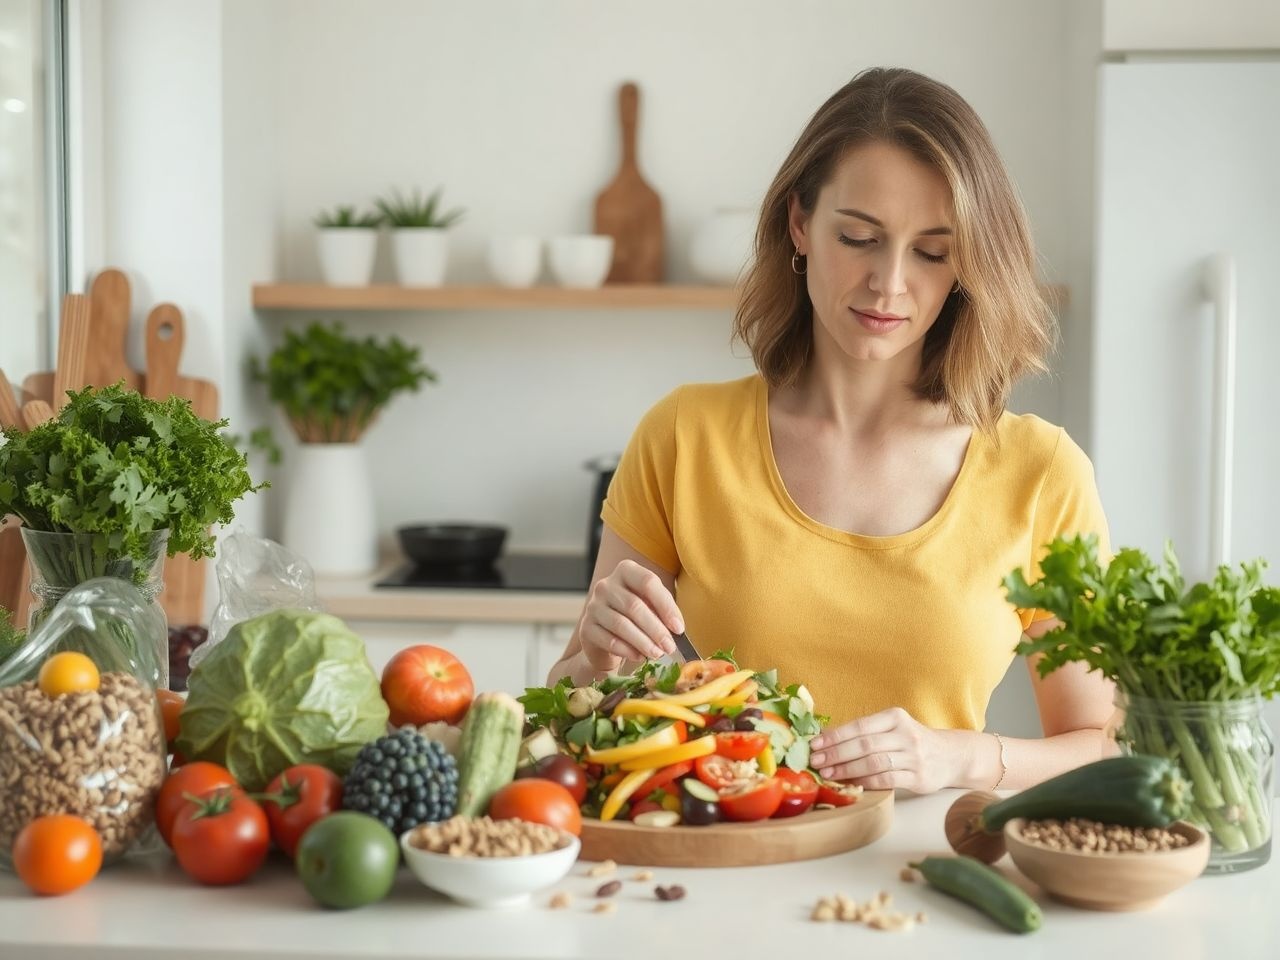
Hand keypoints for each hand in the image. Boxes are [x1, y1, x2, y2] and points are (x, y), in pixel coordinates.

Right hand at [578, 560, 681, 670]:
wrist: (608, 639)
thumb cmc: (637, 618)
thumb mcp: (652, 607)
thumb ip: (663, 611)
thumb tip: (676, 628)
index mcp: (626, 571)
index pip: (647, 582)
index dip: (665, 605)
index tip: (679, 628)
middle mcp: (606, 585)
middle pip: (634, 605)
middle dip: (656, 629)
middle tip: (669, 646)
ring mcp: (593, 606)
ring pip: (621, 624)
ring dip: (643, 642)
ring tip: (657, 654)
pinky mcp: (586, 628)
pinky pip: (608, 639)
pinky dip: (627, 650)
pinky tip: (639, 657)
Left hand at [808, 707, 959, 794]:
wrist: (951, 756)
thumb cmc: (912, 741)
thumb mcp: (892, 728)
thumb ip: (865, 731)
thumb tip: (825, 737)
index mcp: (895, 717)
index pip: (859, 725)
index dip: (835, 736)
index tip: (815, 744)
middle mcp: (906, 734)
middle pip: (864, 744)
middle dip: (836, 753)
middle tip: (816, 761)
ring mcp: (914, 756)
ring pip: (874, 762)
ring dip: (847, 769)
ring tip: (828, 773)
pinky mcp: (919, 777)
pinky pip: (886, 779)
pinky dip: (866, 782)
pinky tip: (851, 784)